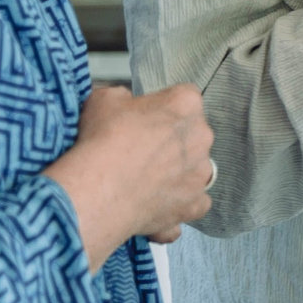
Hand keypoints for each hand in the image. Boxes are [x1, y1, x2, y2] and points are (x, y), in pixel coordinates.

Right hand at [42, 84, 216, 270]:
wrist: (100, 191)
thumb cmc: (103, 140)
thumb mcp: (104, 99)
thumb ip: (123, 97)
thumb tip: (124, 104)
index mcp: (185, 104)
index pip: (183, 99)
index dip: (162, 108)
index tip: (143, 120)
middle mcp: (202, 137)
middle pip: (192, 135)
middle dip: (172, 141)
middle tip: (140, 152)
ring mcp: (200, 174)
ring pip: (194, 170)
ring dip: (176, 174)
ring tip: (146, 182)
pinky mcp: (194, 205)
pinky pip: (193, 203)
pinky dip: (177, 205)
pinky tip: (155, 205)